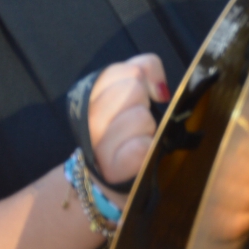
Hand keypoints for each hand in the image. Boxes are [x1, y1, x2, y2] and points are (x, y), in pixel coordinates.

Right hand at [87, 54, 169, 198]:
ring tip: (140, 138)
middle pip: (134, 90)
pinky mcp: (113, 168)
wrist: (111, 177)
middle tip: (140, 121)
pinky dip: (147, 148)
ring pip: (140, 117)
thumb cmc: (125, 130)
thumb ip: (144, 70)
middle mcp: (88, 117)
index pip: (129, 70)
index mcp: (90, 94)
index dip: (144, 80)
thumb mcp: (128, 92)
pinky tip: (140, 153)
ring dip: (149, 129)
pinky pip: (141, 147)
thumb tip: (160, 87)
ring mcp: (98, 143)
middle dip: (145, 104)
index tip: (145, 95)